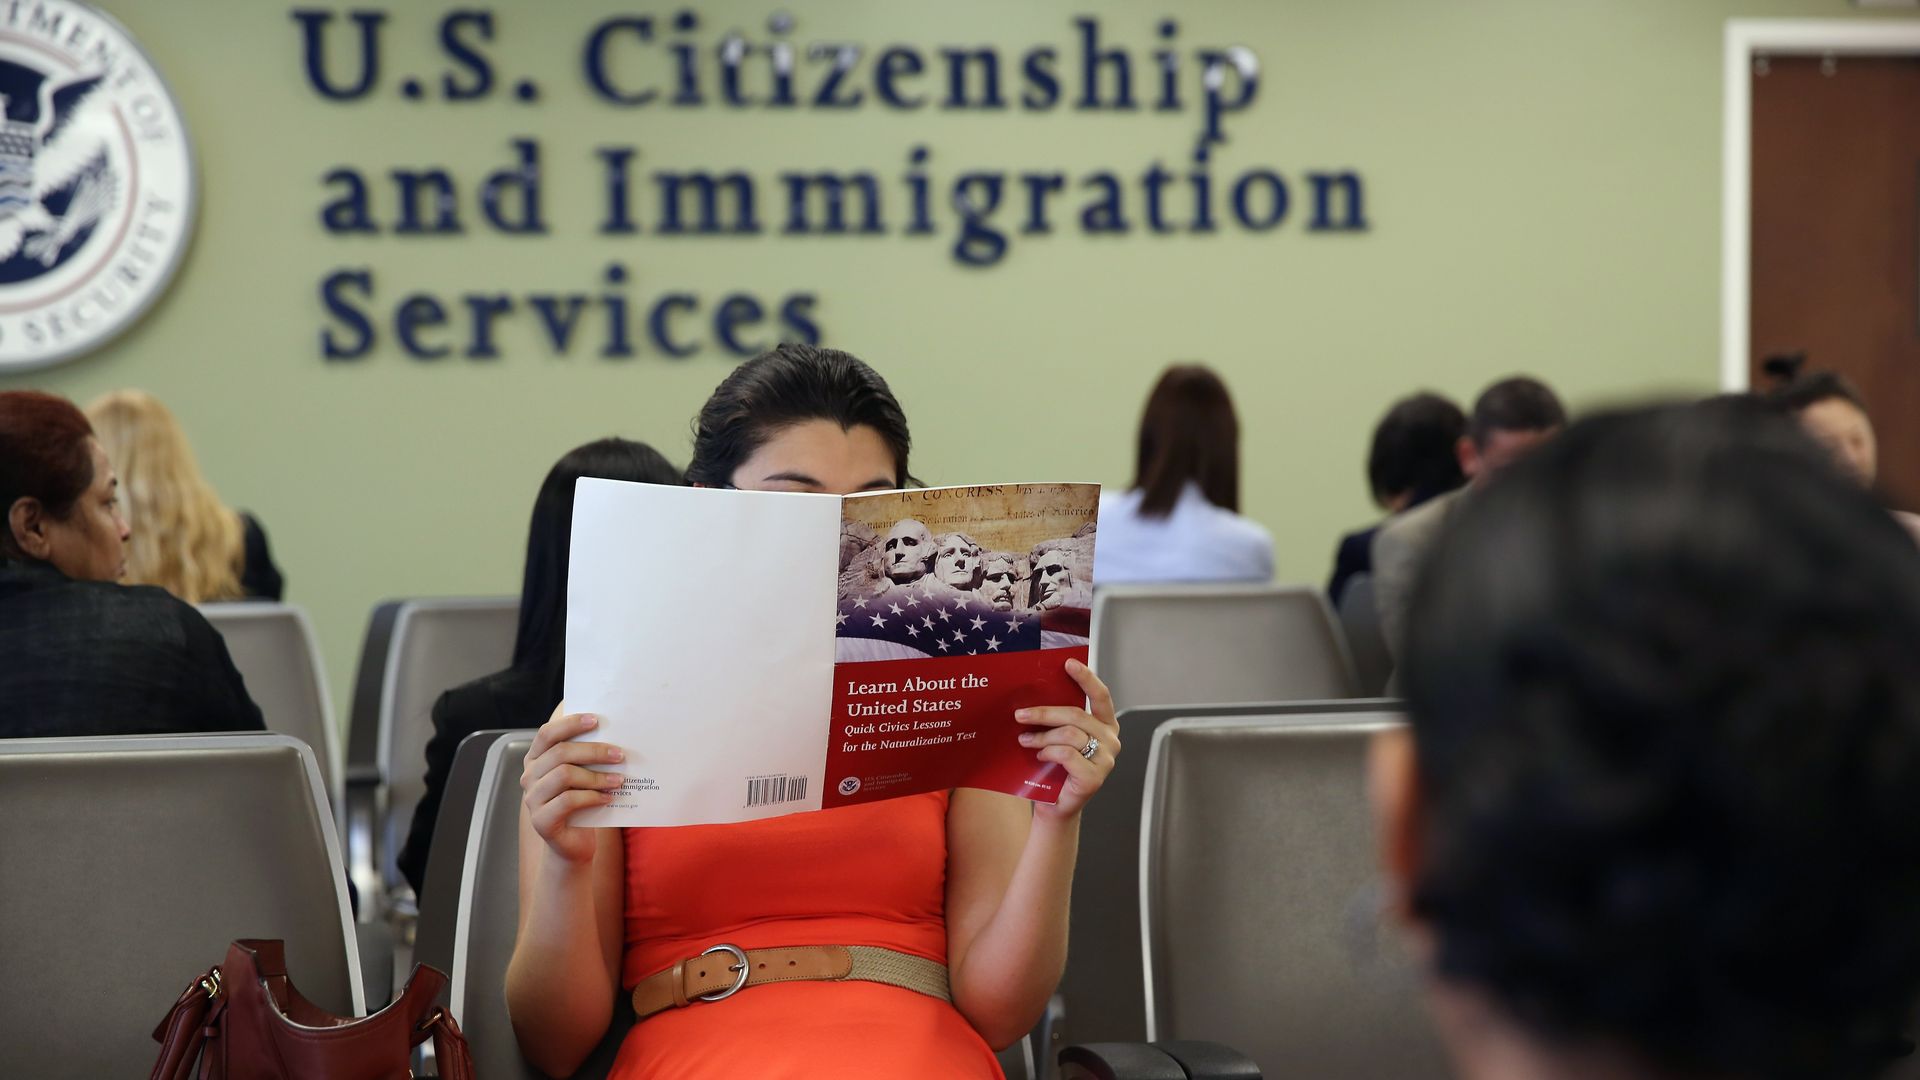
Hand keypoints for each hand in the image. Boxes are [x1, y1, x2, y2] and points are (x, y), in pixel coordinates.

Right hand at [521, 704, 625, 864]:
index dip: (570, 724)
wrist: (574, 844)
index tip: (596, 720)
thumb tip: (615, 736)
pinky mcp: (541, 820)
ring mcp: (532, 799)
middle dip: (594, 751)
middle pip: (560, 753)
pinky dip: (592, 797)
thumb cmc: (581, 804)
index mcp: (536, 760)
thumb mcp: (583, 776)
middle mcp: (529, 777)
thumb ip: (587, 758)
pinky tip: (608, 798)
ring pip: (565, 775)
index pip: (547, 733)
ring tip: (618, 779)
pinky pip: (568, 801)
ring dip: (596, 776)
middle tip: (619, 754)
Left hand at [1017, 658, 1118, 819]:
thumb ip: (1058, 719)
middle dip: (1044, 713)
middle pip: (1075, 715)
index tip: (1068, 663)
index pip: (1100, 696)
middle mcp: (1111, 740)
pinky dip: (1049, 752)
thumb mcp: (1059, 737)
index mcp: (1106, 725)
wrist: (1054, 804)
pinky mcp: (1095, 777)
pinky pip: (1067, 754)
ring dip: (1041, 736)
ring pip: (1069, 734)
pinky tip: (1040, 756)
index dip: (1086, 678)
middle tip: (1021, 715)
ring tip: (1025, 740)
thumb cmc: (1056, 768)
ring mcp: (1106, 760)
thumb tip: (1034, 696)